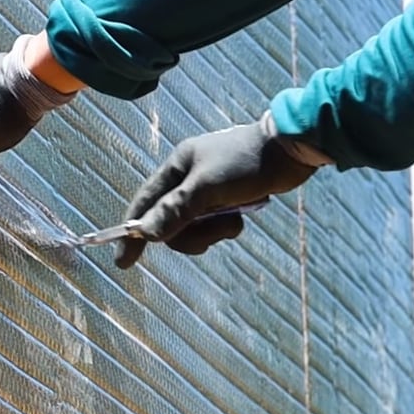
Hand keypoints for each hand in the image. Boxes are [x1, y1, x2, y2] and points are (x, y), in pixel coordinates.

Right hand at [114, 114, 316, 267]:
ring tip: (233, 223)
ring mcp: (206, 191)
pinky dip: (224, 228)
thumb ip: (176, 210)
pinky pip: (212, 227)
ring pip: (192, 228)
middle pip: (169, 223)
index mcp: (176, 166)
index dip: (132, 230)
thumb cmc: (246, 163)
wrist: (291, 151)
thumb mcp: (208, 187)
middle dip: (189, 234)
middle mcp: (186, 179)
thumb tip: (145, 234)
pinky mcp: (225, 201)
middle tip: (210, 237)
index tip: (122, 261)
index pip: (144, 202)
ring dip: (211, 233)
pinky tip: (241, 219)